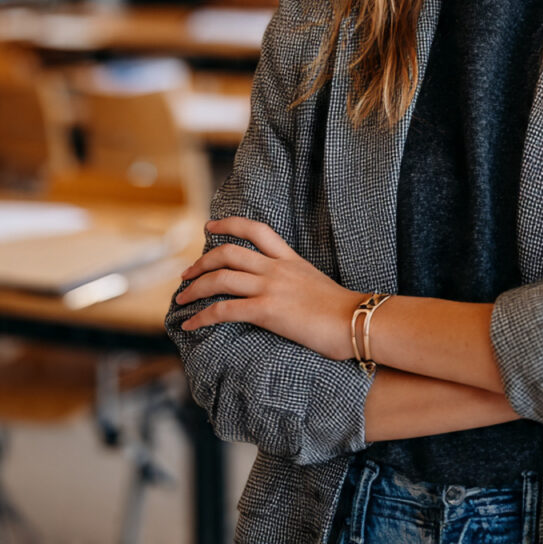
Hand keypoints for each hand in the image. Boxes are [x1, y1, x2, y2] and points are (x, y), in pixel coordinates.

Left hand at [176, 216, 356, 360]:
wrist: (356, 320)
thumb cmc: (343, 309)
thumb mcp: (316, 283)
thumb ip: (295, 280)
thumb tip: (283, 290)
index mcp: (290, 259)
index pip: (257, 230)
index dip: (229, 224)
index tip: (210, 226)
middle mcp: (277, 269)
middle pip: (229, 253)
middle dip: (202, 262)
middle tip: (187, 273)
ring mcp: (271, 288)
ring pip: (221, 278)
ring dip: (195, 288)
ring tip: (181, 299)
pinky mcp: (267, 311)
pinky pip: (224, 310)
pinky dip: (202, 317)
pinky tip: (190, 325)